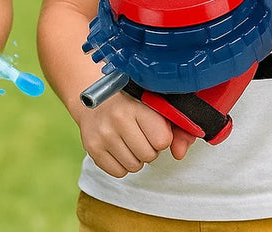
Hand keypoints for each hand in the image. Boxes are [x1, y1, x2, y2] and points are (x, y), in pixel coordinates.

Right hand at [76, 92, 194, 176]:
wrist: (92, 99)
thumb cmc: (128, 102)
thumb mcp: (152, 105)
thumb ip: (175, 127)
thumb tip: (179, 154)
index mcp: (135, 105)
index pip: (162, 140)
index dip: (162, 137)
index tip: (153, 127)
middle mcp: (117, 119)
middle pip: (149, 156)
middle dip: (149, 148)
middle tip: (139, 133)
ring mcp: (102, 134)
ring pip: (135, 167)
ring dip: (135, 157)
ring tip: (127, 139)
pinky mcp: (92, 148)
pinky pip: (119, 172)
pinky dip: (121, 164)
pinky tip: (117, 146)